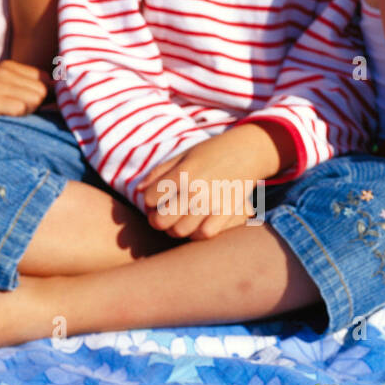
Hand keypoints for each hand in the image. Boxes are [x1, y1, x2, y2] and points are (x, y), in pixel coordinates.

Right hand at [0, 60, 50, 119]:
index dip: (42, 97)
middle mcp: (3, 71)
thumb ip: (36, 90)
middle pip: (43, 90)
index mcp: (10, 67)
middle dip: (35, 106)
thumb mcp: (12, 94)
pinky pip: (21, 109)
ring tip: (7, 114)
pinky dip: (16, 118)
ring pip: (35, 99)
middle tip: (14, 112)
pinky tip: (2, 118)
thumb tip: (68, 93)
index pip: (46, 79)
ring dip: (26, 113)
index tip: (26, 105)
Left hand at [138, 133, 266, 239]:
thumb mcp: (183, 155)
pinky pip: (204, 234)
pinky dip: (197, 233)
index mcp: (182, 173)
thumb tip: (138, 191)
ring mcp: (212, 203)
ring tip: (178, 220)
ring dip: (175, 228)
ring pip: (180, 231)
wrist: (247, 151)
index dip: (148, 202)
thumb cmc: (210, 152)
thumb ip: (159, 172)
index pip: (149, 199)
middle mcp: (195, 190)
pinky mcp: (227, 212)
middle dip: (156, 220)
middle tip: (161, 215)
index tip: (153, 201)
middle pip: (161, 221)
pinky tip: (196, 224)